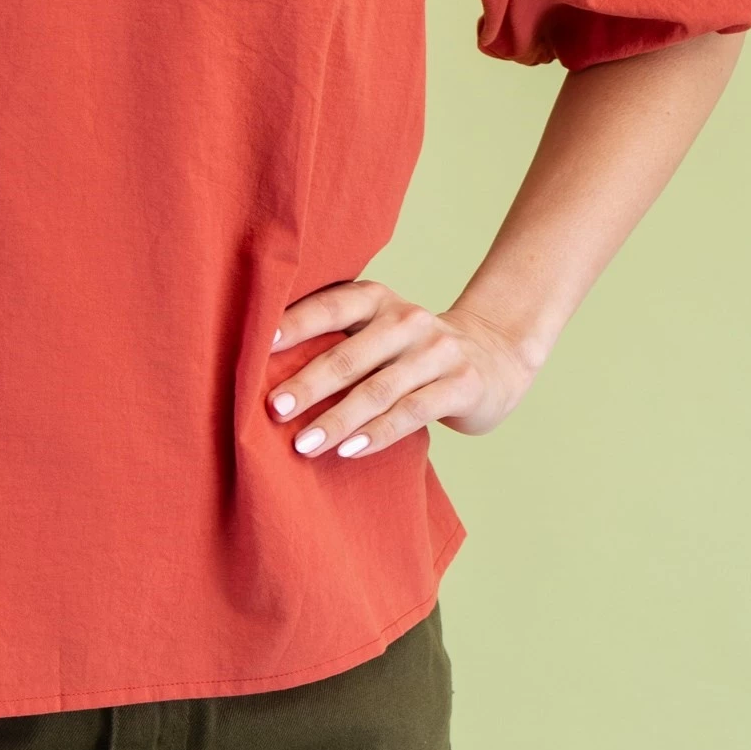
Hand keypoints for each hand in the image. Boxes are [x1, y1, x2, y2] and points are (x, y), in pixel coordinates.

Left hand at [267, 276, 541, 458]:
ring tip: (303, 444)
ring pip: (379, 390)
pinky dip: (377, 434)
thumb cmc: (410, 351)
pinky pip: (412, 412)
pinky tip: (349, 450)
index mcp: (378, 299)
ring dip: (338, 420)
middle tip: (273, 410)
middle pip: (349, 355)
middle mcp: (408, 320)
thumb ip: (335, 341)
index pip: (331, 306)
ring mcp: (438, 352)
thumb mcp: (377, 331)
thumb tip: (262, 370)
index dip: (295, 324)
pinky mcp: (462, 384)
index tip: (257, 348)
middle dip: (308, 384)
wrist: (494, 357)